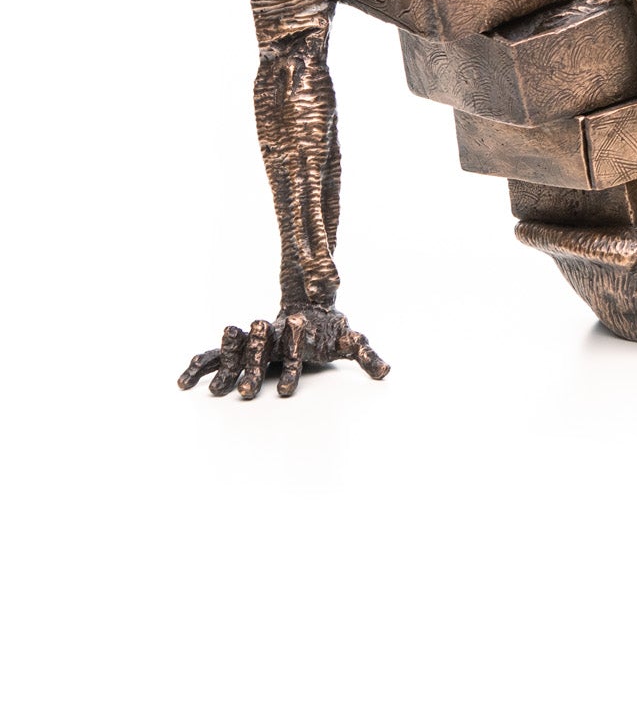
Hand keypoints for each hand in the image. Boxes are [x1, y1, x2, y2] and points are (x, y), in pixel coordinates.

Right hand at [177, 306, 388, 399]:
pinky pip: (214, 355)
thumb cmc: (330, 330)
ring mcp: (255, 340)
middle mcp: (274, 336)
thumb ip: (366, 354)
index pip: (295, 351)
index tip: (284, 392)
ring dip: (223, 371)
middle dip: (251, 372)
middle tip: (242, 395)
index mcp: (299, 335)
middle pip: (261, 352)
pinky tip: (182, 382)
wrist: (307, 306)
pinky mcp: (240, 347)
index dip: (290, 371)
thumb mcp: (350, 339)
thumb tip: (387, 371)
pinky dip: (199, 365)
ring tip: (212, 393)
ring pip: (234, 353)